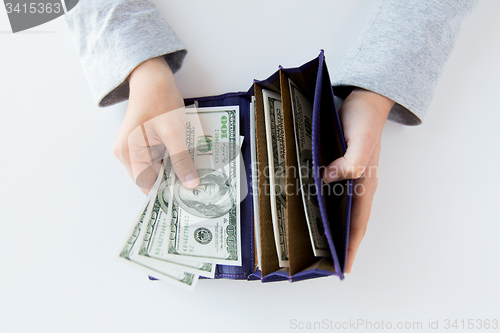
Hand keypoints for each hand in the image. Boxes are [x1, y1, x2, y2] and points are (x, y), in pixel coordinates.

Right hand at [113, 57, 198, 193]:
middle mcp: (126, 155)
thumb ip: (181, 160)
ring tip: (192, 170)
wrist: (153, 78)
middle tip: (195, 183)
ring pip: (156, 170)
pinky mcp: (141, 145)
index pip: (148, 185)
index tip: (188, 195)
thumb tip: (190, 184)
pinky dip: (170, 160)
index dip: (167, 191)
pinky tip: (184, 158)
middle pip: (151, 179)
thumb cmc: (159, 100)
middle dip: (172, 181)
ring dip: (173, 170)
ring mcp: (132, 150)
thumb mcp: (174, 132)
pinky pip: (156, 160)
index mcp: (128, 153)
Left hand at [323, 88, 393, 272]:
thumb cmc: (365, 120)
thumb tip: (328, 180)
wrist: (363, 100)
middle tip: (316, 261)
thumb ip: (350, 161)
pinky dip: (317, 204)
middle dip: (334, 243)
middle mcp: (356, 186)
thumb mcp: (361, 139)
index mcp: (365, 185)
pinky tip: (303, 208)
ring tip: (306, 242)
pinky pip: (325, 192)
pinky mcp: (335, 168)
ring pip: (334, 208)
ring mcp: (345, 178)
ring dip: (324, 225)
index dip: (350, 246)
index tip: (340, 269)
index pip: (358, 224)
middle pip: (345, 221)